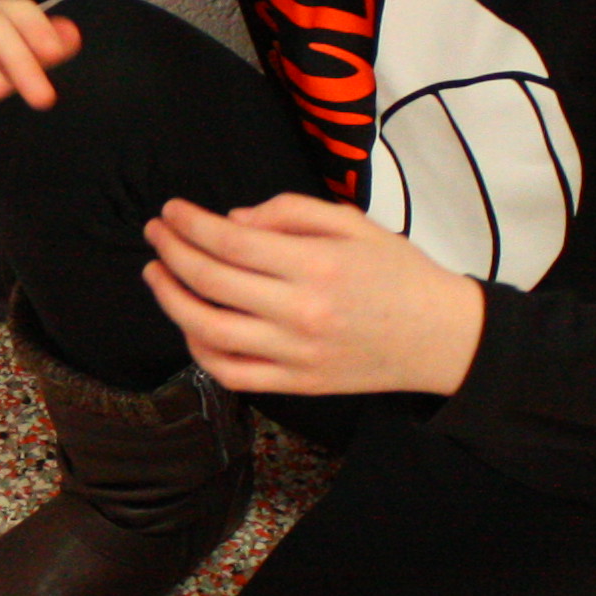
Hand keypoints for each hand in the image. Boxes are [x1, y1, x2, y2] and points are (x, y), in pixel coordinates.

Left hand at [141, 194, 485, 398]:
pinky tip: (189, 323)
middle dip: (171, 252)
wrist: (440, 337)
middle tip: (155, 234)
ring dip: (172, 300)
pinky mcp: (297, 384)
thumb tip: (233, 221)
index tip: (171, 211)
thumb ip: (290, 214)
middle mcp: (302, 311)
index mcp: (317, 264)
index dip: (191, 224)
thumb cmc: (398, 273)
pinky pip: (232, 373)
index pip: (232, 242)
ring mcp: (296, 353)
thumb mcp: (353, 224)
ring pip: (210, 331)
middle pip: (212, 282)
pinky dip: (200, 349)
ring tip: (157, 274)